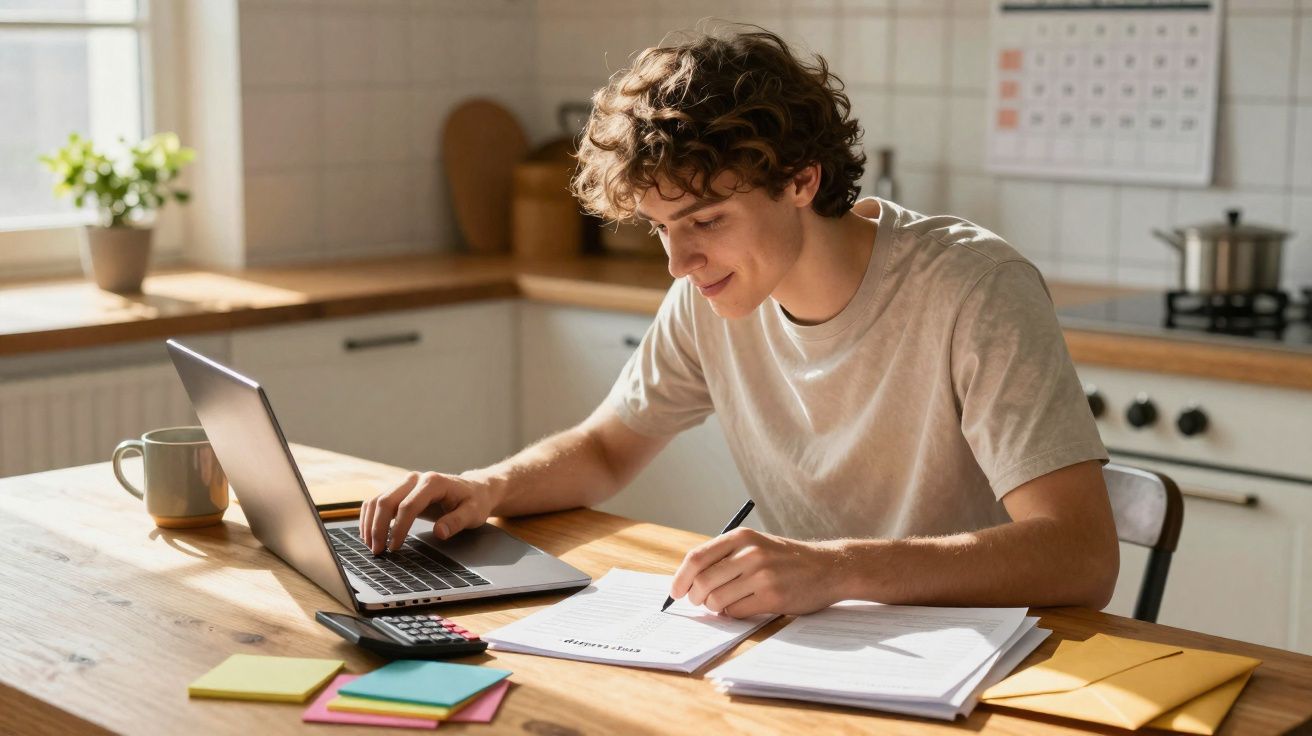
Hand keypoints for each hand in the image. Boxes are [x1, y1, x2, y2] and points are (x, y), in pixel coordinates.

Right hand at [359, 471, 494, 553]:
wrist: (474, 489)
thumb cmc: (474, 502)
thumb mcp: (473, 513)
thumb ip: (457, 522)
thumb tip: (439, 533)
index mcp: (433, 482)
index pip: (408, 505)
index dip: (398, 528)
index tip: (394, 547)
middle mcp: (415, 479)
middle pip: (386, 501)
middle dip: (378, 527)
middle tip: (377, 551)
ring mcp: (405, 483)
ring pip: (377, 500)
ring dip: (370, 523)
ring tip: (371, 546)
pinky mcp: (400, 490)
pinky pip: (378, 501)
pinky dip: (369, 517)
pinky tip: (369, 534)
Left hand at [669, 528, 844, 618]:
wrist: (827, 568)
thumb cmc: (786, 559)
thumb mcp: (755, 544)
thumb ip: (725, 556)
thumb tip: (688, 580)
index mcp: (741, 537)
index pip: (697, 557)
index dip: (680, 578)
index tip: (675, 591)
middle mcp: (750, 553)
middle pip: (702, 581)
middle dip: (695, 597)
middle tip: (698, 602)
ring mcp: (762, 575)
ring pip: (716, 600)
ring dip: (714, 607)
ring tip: (723, 604)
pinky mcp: (773, 597)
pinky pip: (736, 612)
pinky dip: (732, 614)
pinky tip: (742, 607)